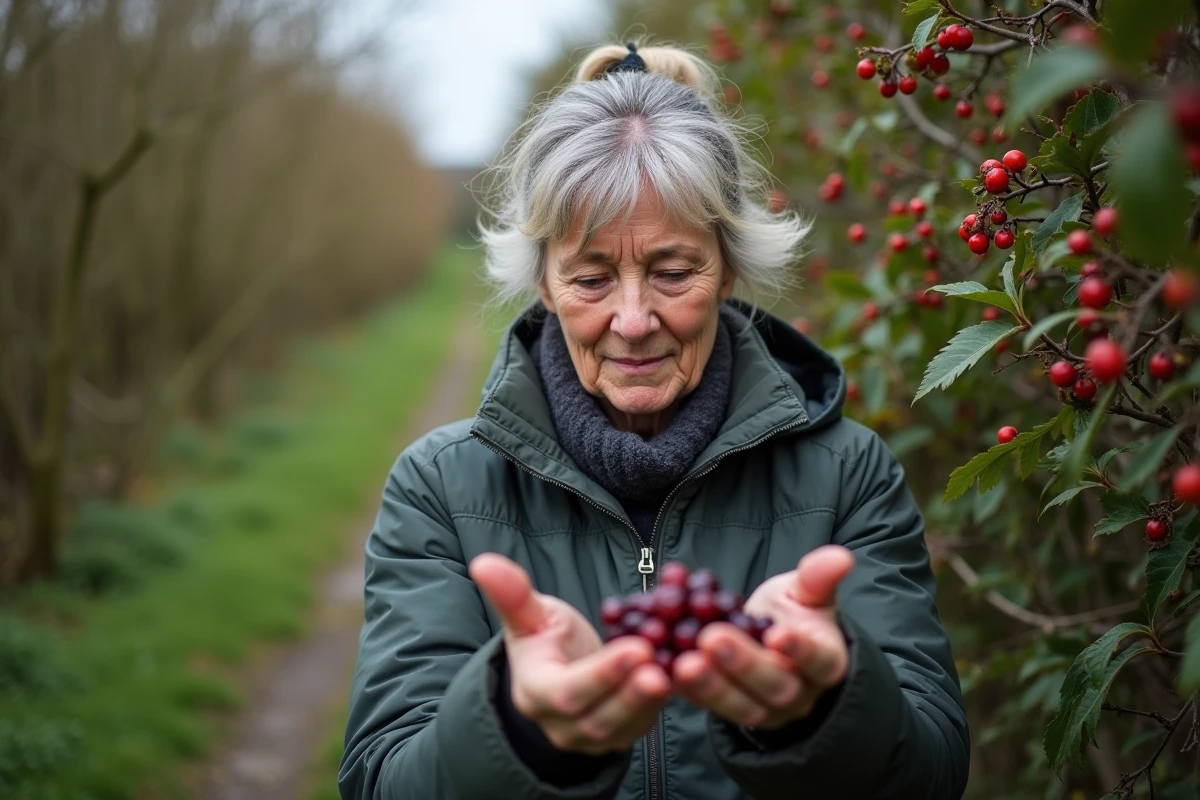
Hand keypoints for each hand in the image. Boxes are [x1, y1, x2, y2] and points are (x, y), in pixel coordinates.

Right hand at [469, 553, 670, 754]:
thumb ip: (512, 595)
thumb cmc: (545, 638)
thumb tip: (483, 562)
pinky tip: (684, 675)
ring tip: (675, 669)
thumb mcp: (529, 616)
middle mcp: (562, 724)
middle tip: (661, 661)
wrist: (558, 672)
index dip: (602, 674)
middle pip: (599, 716)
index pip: (568, 692)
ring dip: (651, 700)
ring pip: (624, 727)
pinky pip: (644, 725)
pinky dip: (665, 703)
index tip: (635, 647)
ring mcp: (592, 738)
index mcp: (537, 693)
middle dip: (632, 691)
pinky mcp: (621, 737)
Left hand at [673, 545, 853, 730]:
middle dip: (742, 665)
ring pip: (741, 706)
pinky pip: (708, 706)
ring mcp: (764, 710)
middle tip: (712, 638)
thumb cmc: (792, 613)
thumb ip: (818, 578)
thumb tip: (840, 557)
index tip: (777, 633)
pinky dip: (686, 690)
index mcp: (824, 663)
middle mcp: (798, 694)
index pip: (818, 660)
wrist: (768, 640)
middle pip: (776, 687)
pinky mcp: (728, 712)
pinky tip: (664, 668)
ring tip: (684, 661)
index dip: (799, 650)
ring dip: (711, 685)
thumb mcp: (805, 592)